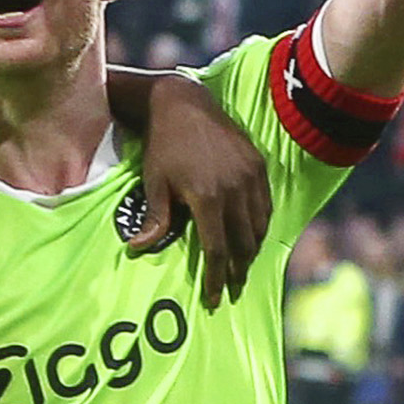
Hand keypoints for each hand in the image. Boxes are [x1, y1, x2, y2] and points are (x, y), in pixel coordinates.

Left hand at [119, 74, 272, 309]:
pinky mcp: (258, 164)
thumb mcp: (154, 183)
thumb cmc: (162, 146)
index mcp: (208, 198)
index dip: (215, 277)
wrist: (184, 105)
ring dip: (252, 250)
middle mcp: (236, 189)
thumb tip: (137, 249)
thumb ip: (154, 218)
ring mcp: (251, 176)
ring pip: (260, 225)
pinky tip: (253, 236)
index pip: (216, 249)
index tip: (212, 298)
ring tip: (242, 268)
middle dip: (238, 270)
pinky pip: (265, 204)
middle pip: (244, 242)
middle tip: (231, 289)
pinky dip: (261, 225)